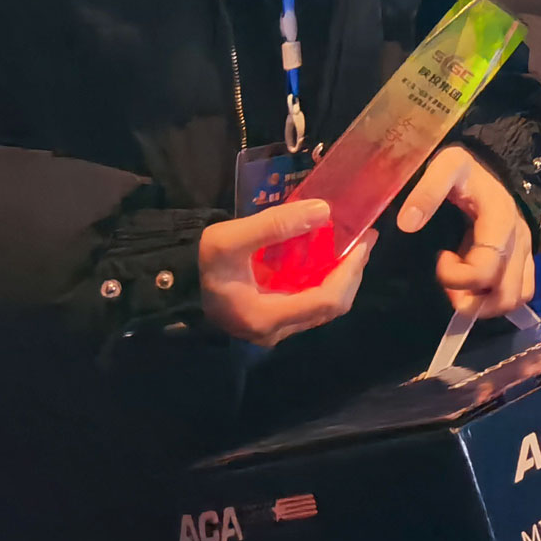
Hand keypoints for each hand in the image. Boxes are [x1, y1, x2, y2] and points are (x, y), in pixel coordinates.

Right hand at [199, 199, 375, 347]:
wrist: (173, 283)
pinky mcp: (273, 319)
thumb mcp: (229, 239)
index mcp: (267, 317)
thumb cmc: (198, 264)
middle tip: (366, 237)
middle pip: (332, 306)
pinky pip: (311, 302)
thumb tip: (323, 210)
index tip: (364, 240)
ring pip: (324, 306)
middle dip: (353, 271)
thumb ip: (275, 225)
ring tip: (353, 243)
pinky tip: (329, 255)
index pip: (328, 301)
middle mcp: (275, 331)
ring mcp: (275, 328)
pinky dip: (326, 279)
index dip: (351, 270)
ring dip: (343, 275)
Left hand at [400, 148, 536, 317]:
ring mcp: (526, 250)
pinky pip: (521, 292)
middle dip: (471, 298)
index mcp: (501, 219)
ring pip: (515, 298)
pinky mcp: (525, 258)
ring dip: (484, 301)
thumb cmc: (465, 170)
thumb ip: (427, 190)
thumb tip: (407, 224)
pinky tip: (474, 282)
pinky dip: (496, 297)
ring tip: (461, 282)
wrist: (486, 167)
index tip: (440, 257)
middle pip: (504, 294)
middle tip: (449, 278)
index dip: (456, 277)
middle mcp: (520, 239)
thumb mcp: (445, 166)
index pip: (486, 269)